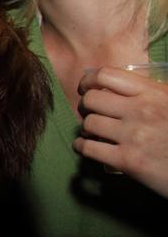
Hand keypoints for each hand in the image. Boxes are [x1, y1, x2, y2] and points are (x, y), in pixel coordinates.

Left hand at [74, 66, 167, 197]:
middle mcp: (141, 111)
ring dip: (86, 127)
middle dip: (86, 105)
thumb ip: (155, 93)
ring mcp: (133, 136)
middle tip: (90, 111)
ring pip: (88, 124)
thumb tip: (129, 87)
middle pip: (92, 99)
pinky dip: (82, 147)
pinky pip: (88, 149)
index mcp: (155, 93)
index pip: (107, 75)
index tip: (86, 86)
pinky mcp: (127, 161)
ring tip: (93, 131)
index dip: (89, 79)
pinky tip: (85, 146)